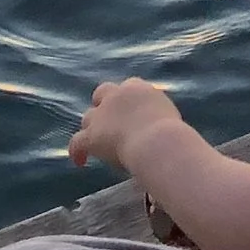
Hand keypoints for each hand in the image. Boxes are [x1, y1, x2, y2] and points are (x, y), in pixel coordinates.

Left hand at [69, 77, 185, 178]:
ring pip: (88, 118)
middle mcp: (116, 95)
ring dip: (93, 128)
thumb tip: (158, 130)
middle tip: (110, 122)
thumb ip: (157, 117)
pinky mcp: (91, 135)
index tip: (132, 111)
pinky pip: (77, 142)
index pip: (128, 87)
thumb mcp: (168, 116)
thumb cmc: (172, 133)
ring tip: (98, 143)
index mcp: (137, 88)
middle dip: (104, 106)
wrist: (157, 141)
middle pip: (103, 94)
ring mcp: (101, 114)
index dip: (127, 100)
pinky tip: (81, 162)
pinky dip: (78, 151)